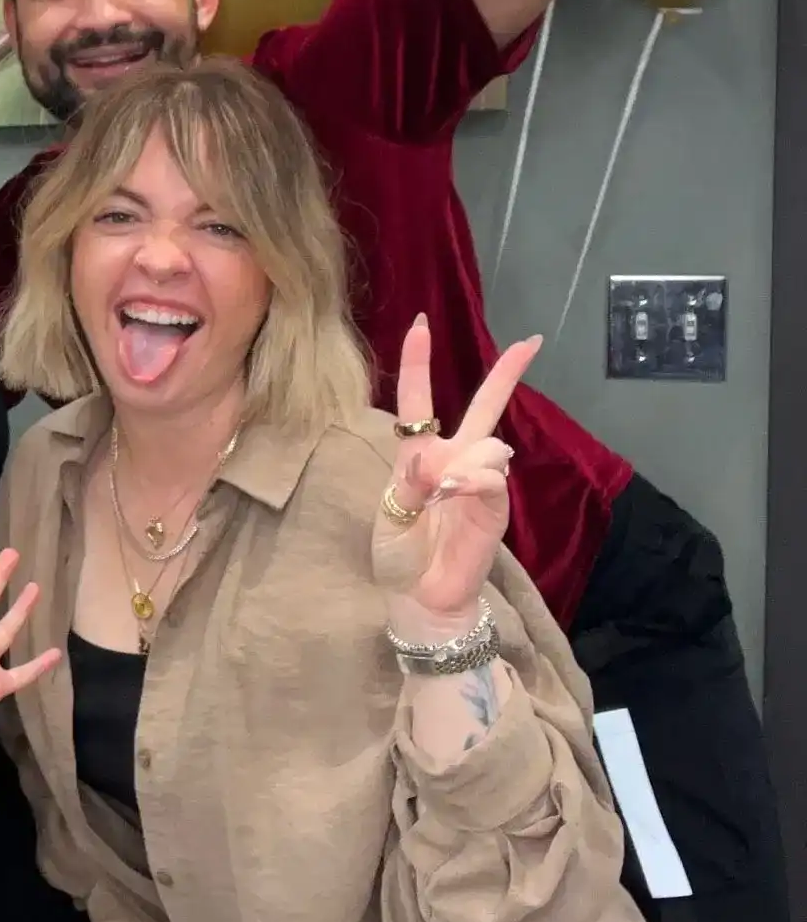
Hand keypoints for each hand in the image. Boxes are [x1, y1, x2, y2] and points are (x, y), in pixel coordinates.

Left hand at [374, 318, 541, 624]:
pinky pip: (493, 479)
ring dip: (464, 463)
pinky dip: (473, 482)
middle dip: (507, 373)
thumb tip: (437, 463)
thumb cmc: (400, 554)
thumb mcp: (390, 516)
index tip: (420, 324)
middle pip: (484, 407)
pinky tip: (455, 494)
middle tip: (531, 341)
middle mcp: (454, 461)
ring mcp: (478, 483)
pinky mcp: (495, 509)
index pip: (419, 403)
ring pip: (488, 445)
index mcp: (420, 455)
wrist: (420, 597)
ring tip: (440, 494)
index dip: (419, 364)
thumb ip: (411, 485)